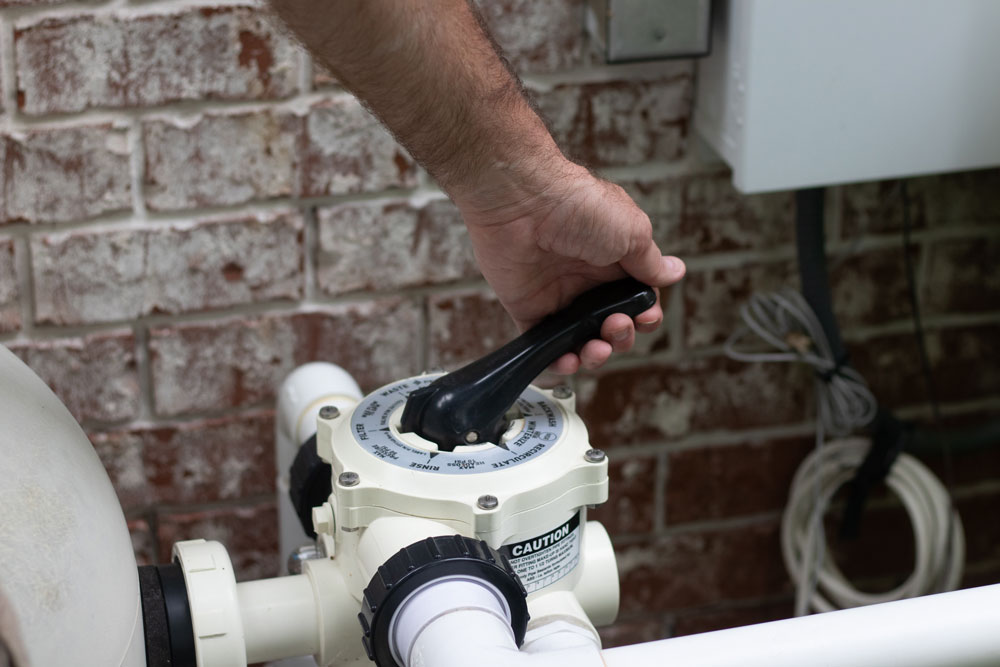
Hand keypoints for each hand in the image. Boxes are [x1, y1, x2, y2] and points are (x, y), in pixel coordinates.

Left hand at [457, 160, 685, 373]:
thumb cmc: (579, 207)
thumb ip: (649, 262)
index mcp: (614, 260)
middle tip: (616, 325)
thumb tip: (675, 272)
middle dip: (622, 336)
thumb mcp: (631, 232)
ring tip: (596, 347)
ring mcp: (558, 296)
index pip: (637, 300)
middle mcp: (587, 280)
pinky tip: (569, 360)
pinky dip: (558, 362)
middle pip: (612, 325)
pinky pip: (544, 345)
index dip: (645, 315)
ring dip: (596, 354)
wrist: (524, 202)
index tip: (646, 316)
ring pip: (582, 341)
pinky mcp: (528, 308)